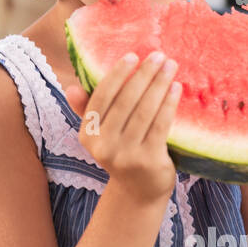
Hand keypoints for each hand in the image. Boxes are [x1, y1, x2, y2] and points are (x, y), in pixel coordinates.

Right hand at [67, 51, 182, 204]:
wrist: (140, 191)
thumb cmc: (122, 152)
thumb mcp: (102, 134)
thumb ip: (89, 110)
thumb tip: (71, 87)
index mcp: (88, 135)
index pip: (101, 98)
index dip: (116, 75)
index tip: (132, 56)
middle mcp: (103, 146)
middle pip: (125, 101)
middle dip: (143, 74)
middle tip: (158, 56)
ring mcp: (125, 155)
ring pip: (144, 111)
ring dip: (159, 84)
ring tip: (170, 66)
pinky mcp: (148, 160)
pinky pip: (159, 125)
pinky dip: (168, 104)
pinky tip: (176, 89)